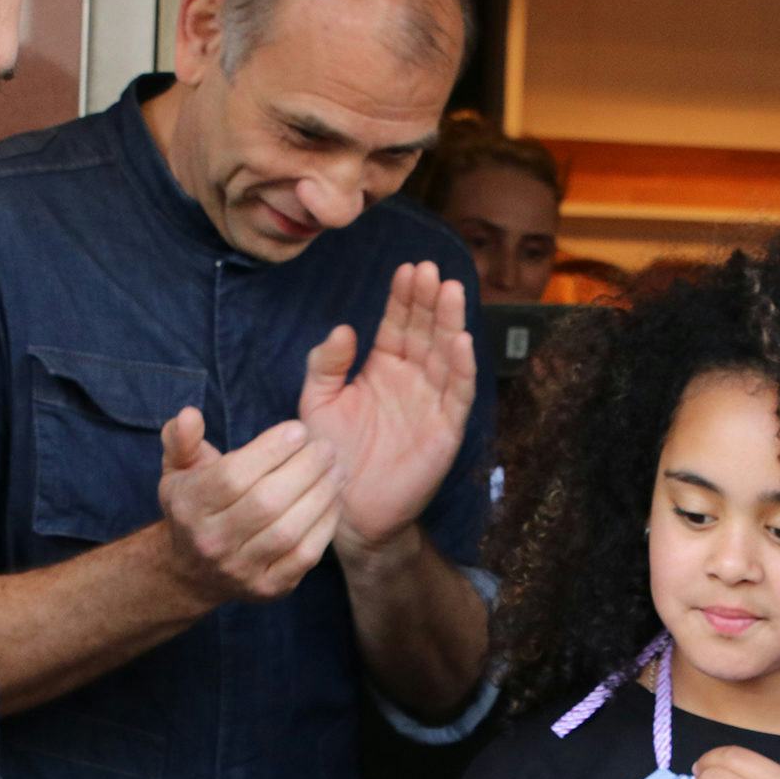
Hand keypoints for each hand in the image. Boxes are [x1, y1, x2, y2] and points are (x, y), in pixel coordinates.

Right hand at [156, 407, 342, 605]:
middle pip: (266, 502)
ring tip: (337, 470)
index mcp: (188, 506)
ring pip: (289, 530)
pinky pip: (305, 556)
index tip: (299, 430)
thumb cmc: (195, 504)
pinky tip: (334, 500)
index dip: (271, 450)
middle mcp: (211, 542)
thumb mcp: (178, 468)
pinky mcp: (267, 588)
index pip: (233, 477)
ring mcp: (240, 570)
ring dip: (321, 495)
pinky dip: (325, 525)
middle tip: (326, 447)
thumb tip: (190, 415)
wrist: (193, 571)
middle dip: (305, 469)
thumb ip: (181, 439)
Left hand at [299, 262, 478, 553]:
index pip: (397, 324)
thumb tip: (344, 329)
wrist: (344, 509)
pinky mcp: (445, 430)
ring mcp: (431, 403)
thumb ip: (325, 365)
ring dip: (450, 323)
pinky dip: (462, 367)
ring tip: (449, 291)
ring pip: (446, 355)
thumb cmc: (330, 455)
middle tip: (429, 271)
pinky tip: (461, 341)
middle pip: (426, 331)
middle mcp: (412, 380)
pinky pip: (457, 394)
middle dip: (429, 301)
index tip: (406, 269)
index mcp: (383, 368)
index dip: (403, 297)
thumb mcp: (317, 402)